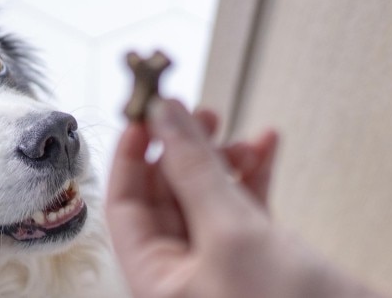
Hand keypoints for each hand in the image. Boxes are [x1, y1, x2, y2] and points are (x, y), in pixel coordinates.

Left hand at [105, 99, 376, 296]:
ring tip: (239, 134)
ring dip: (223, 159)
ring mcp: (223, 264)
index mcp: (157, 278)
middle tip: (197, 113)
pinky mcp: (262, 257)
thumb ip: (194, 171)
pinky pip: (246, 205)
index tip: (147, 113)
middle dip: (183, 151)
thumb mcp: (230, 233)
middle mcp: (184, 273)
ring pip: (209, 196)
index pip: (125, 206)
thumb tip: (164, 120)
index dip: (132, 156)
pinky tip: (267, 144)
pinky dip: (254, 172)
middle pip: (166, 195)